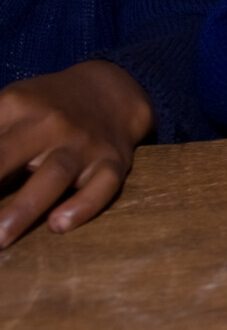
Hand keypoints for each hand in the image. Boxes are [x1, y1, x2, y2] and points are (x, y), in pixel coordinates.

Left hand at [0, 61, 154, 246]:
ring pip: (54, 175)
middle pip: (9, 155)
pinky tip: (59, 225)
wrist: (111, 90)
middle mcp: (52, 124)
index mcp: (18, 106)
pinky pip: (103, 185)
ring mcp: (84, 145)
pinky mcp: (113, 163)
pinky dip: (84, 205)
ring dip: (25, 207)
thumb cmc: (46, 106)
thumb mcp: (10, 103)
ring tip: (0, 239)